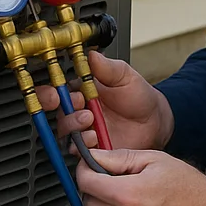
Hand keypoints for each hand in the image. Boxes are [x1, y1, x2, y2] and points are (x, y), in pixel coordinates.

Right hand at [33, 51, 174, 152]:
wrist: (155, 121)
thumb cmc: (139, 97)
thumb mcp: (125, 76)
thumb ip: (107, 67)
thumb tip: (91, 55)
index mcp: (82, 90)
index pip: (56, 91)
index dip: (51, 92)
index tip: (56, 93)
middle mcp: (79, 111)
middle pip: (56, 112)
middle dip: (61, 110)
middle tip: (78, 105)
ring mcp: (84, 130)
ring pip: (64, 131)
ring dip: (73, 125)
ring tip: (89, 119)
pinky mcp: (92, 148)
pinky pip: (78, 150)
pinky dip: (83, 144)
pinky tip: (95, 137)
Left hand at [75, 148, 205, 205]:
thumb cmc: (190, 188)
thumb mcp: (155, 160)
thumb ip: (119, 158)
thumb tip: (93, 157)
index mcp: (128, 195)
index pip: (85, 182)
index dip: (84, 170)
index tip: (90, 167)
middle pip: (87, 203)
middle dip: (94, 189)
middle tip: (111, 180)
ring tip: (129, 198)